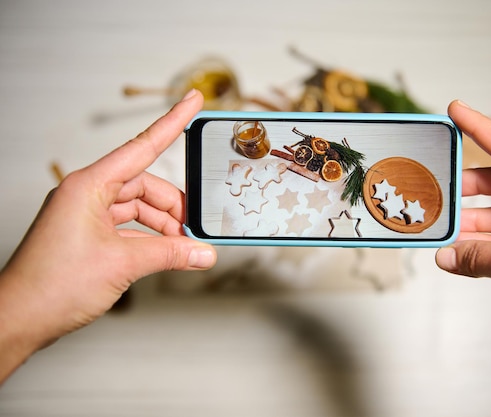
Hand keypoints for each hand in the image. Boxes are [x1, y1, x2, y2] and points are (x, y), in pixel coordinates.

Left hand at [0, 89, 216, 381]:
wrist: (19, 319)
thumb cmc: (51, 285)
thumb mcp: (123, 264)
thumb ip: (170, 254)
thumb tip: (203, 253)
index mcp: (88, 186)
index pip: (141, 147)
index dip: (171, 122)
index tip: (192, 101)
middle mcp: (86, 194)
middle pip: (144, 186)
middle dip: (173, 207)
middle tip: (196, 229)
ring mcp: (85, 215)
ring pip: (137, 208)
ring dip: (162, 227)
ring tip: (183, 248)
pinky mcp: (87, 235)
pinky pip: (127, 227)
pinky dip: (149, 239)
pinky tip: (165, 254)